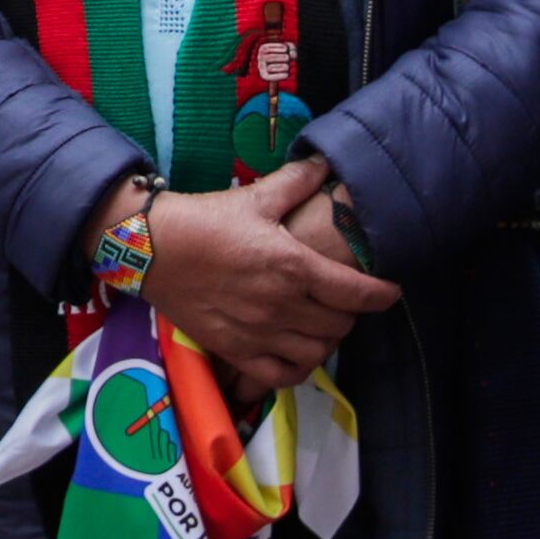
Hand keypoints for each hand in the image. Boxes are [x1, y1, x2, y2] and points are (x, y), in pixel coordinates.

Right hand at [137, 156, 395, 398]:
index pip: (357, 292)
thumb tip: (326, 163)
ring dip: (326, 340)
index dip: (383, 294)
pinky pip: (281, 375)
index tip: (390, 291)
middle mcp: (281, 304)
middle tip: (344, 300)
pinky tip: (297, 352)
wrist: (149, 247)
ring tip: (321, 325)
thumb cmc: (204, 219)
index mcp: (292, 265)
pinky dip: (297, 368)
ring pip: (316, 352)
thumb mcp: (253, 198)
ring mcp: (258, 332)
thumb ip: (296, 182)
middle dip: (350, 313)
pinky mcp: (235, 350)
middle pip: (340, 325)